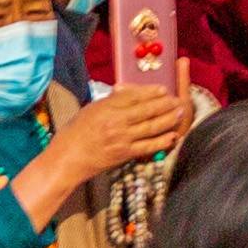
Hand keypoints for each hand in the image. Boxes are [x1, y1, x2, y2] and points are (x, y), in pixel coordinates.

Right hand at [16, 80, 195, 216]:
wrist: (68, 158)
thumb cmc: (76, 132)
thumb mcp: (91, 109)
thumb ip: (111, 101)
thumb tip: (127, 90)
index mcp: (106, 108)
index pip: (134, 97)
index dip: (151, 92)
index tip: (163, 88)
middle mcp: (116, 122)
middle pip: (146, 110)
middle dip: (165, 104)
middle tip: (178, 99)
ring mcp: (122, 139)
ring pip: (151, 127)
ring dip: (168, 119)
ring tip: (180, 113)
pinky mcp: (125, 154)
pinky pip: (147, 146)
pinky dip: (162, 141)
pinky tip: (172, 136)